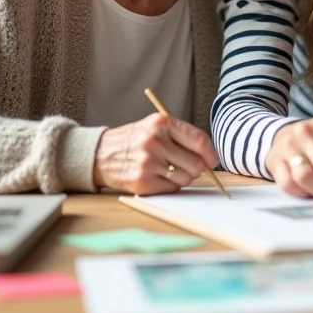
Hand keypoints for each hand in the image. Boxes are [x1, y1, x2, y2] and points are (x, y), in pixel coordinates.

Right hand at [93, 113, 218, 194]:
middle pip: (195, 163)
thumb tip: (208, 156)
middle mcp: (155, 141)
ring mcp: (148, 162)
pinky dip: (169, 186)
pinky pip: (171, 188)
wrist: (99, 154)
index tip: (212, 160)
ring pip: (185, 178)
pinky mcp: (142, 181)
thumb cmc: (132, 140)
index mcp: (161, 123)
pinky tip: (158, 178)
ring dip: (182, 178)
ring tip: (168, 171)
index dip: (210, 153)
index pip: (199, 140)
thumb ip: (180, 136)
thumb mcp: (154, 127)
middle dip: (197, 169)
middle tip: (188, 168)